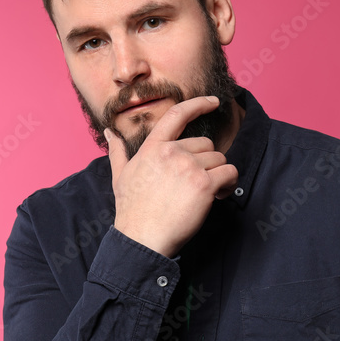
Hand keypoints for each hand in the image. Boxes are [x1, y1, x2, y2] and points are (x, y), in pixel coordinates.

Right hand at [106, 96, 237, 256]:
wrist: (142, 238)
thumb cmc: (131, 211)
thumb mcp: (120, 176)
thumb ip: (117, 151)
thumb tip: (109, 132)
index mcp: (153, 147)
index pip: (177, 115)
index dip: (198, 104)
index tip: (213, 102)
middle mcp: (172, 152)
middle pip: (206, 144)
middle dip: (207, 162)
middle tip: (198, 184)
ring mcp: (189, 166)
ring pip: (219, 159)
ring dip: (219, 174)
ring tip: (208, 194)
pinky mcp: (204, 184)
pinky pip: (229, 173)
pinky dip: (229, 184)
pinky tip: (219, 197)